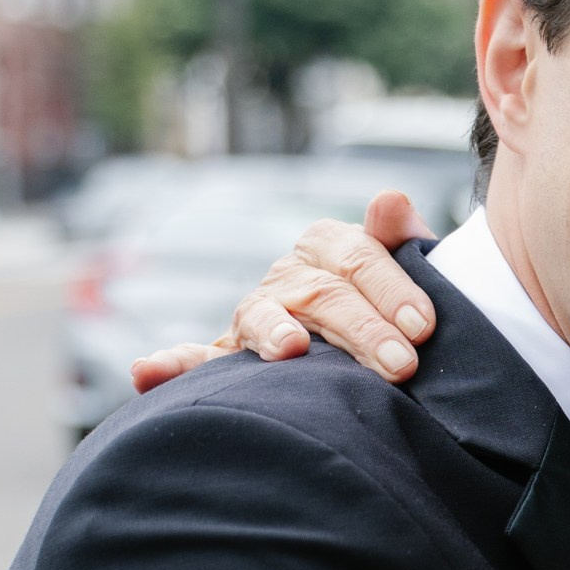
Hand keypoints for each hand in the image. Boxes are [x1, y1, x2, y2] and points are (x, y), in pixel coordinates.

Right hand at [128, 191, 440, 393]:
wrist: (374, 354)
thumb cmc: (396, 311)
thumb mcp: (406, 274)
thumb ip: (401, 242)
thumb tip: (390, 199)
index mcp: (328, 247)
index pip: (357, 258)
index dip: (390, 288)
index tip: (423, 325)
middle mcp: (288, 276)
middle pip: (322, 295)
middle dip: (363, 330)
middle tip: (402, 365)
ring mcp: (256, 316)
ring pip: (264, 319)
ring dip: (274, 333)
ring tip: (292, 350)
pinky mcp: (229, 357)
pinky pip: (197, 360)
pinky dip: (169, 364)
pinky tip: (147, 370)